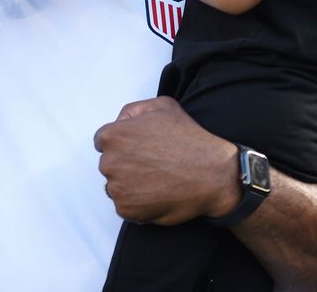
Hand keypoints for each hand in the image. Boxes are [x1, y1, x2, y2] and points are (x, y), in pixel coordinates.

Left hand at [94, 96, 240, 224]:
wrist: (212, 174)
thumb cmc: (189, 138)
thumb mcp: (161, 106)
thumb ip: (132, 111)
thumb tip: (120, 123)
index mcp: (113, 136)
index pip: (103, 142)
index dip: (123, 144)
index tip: (139, 149)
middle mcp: (110, 162)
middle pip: (110, 164)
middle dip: (126, 164)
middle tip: (153, 164)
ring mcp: (117, 188)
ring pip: (117, 185)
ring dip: (131, 184)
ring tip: (158, 179)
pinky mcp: (127, 210)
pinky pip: (126, 206)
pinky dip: (138, 203)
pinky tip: (158, 193)